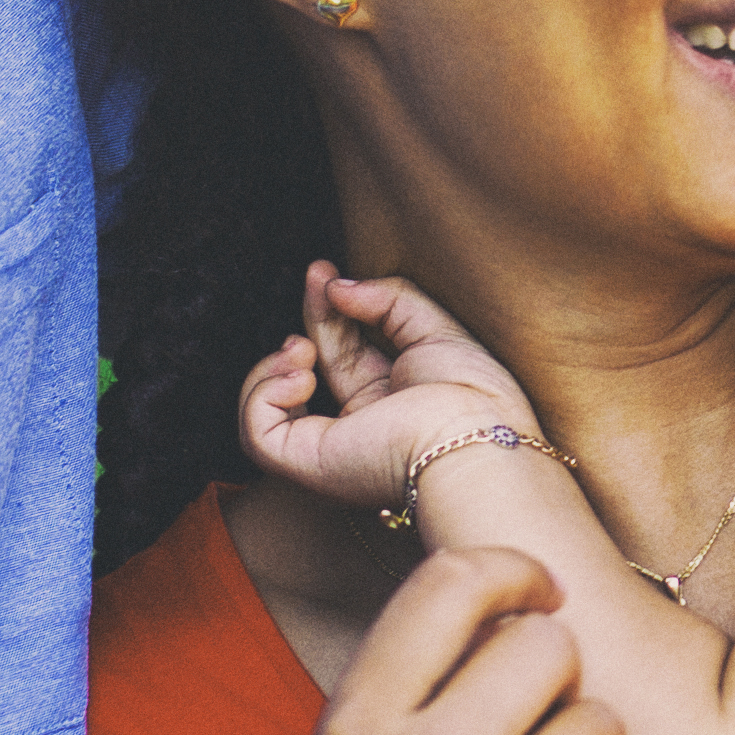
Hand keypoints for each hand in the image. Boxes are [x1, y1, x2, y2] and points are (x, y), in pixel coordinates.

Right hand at [242, 264, 545, 518]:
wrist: (477, 439)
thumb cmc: (473, 394)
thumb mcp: (435, 328)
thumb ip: (386, 299)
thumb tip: (334, 286)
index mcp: (390, 401)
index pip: (342, 349)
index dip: (327, 308)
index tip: (321, 270)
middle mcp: (357, 426)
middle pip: (310, 365)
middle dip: (310, 317)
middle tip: (317, 278)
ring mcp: (331, 447)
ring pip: (269, 411)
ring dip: (273, 365)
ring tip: (302, 347)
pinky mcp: (310, 464)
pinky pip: (257, 436)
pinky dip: (263, 396)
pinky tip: (301, 375)